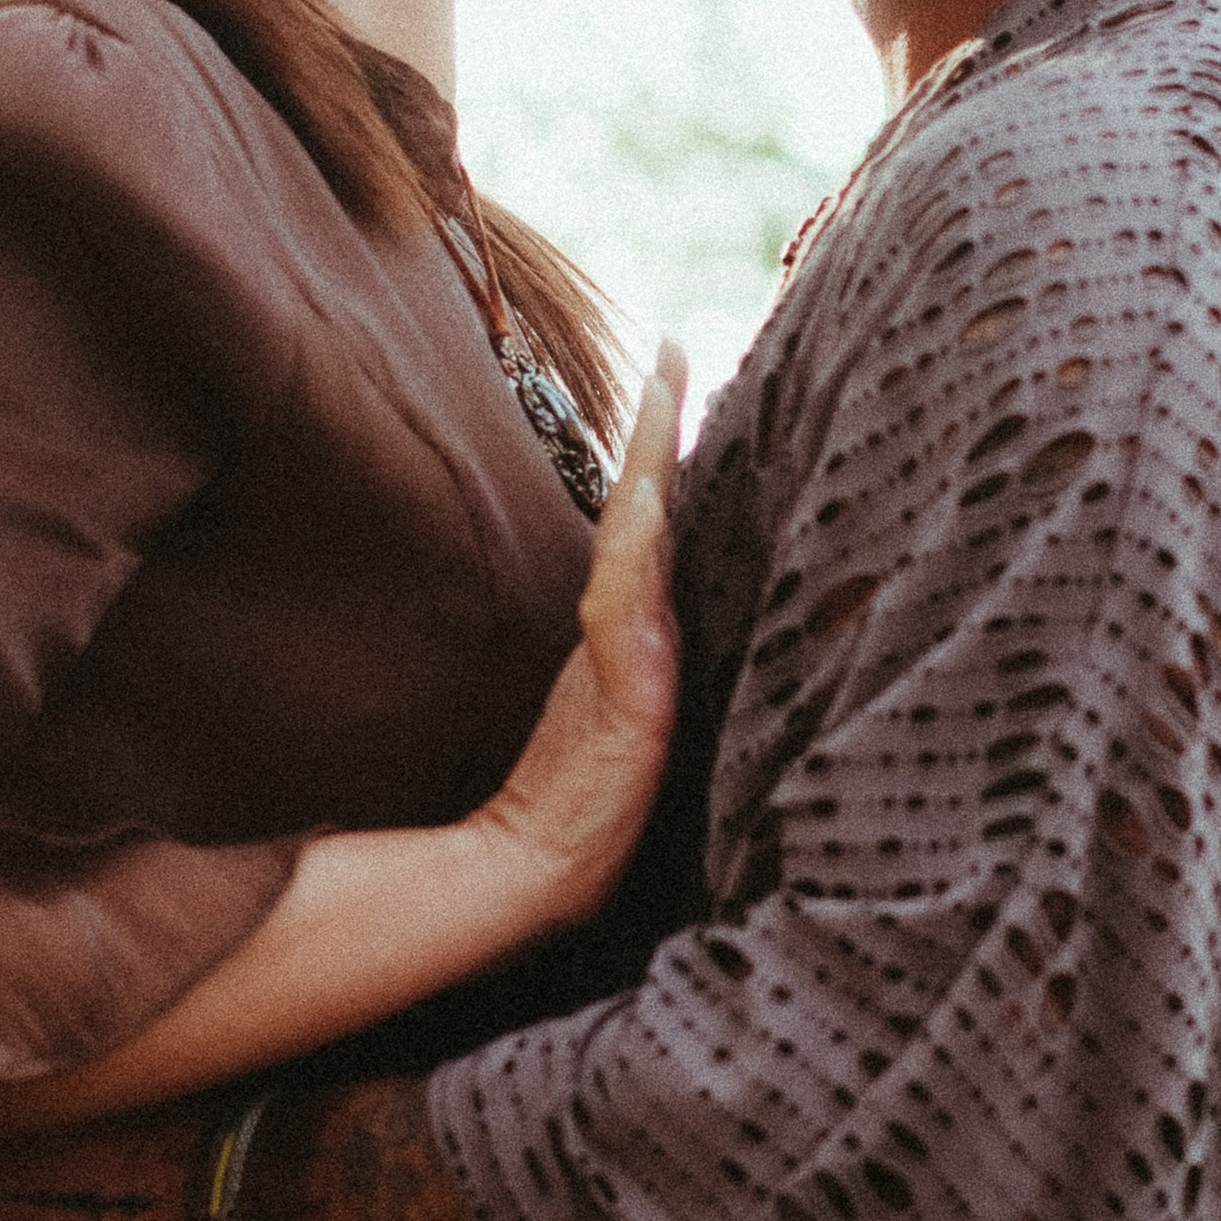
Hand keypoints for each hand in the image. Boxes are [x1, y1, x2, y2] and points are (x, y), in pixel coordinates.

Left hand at [466, 343, 685, 932]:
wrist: (542, 870)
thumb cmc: (567, 794)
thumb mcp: (588, 696)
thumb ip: (604, 623)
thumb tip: (614, 539)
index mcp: (634, 622)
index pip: (651, 511)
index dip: (662, 438)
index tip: (673, 356)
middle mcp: (645, 631)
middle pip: (658, 513)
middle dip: (667, 430)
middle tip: (679, 350)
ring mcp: (644, 664)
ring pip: (651, 549)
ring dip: (656, 472)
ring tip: (668, 399)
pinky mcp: (639, 705)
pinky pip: (629, 612)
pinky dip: (638, 555)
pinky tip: (641, 507)